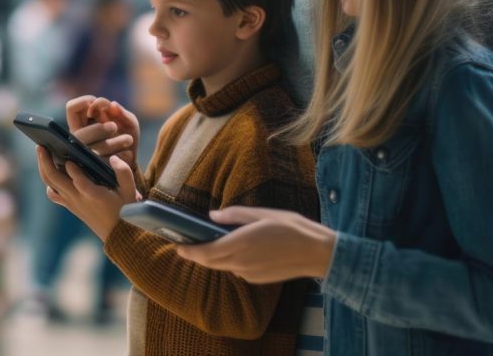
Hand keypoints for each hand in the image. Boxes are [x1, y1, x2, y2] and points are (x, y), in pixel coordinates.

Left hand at [36, 145, 138, 240]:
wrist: (118, 235)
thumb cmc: (125, 209)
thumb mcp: (130, 190)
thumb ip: (123, 172)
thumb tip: (114, 157)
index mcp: (94, 195)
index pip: (80, 183)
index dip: (73, 171)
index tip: (70, 158)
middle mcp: (79, 199)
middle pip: (55, 180)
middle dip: (46, 162)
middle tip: (41, 145)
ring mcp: (72, 202)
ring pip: (50, 185)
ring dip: (43, 169)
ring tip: (41, 152)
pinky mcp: (70, 205)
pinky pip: (53, 194)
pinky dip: (49, 182)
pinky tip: (51, 170)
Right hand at [66, 95, 140, 168]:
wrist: (131, 159)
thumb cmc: (126, 135)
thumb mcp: (129, 122)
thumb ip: (122, 113)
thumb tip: (112, 105)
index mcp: (83, 122)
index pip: (71, 108)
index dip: (84, 103)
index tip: (101, 106)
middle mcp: (78, 138)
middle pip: (79, 134)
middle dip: (98, 129)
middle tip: (114, 126)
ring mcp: (84, 154)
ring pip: (91, 151)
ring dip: (113, 142)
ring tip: (129, 140)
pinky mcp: (95, 168)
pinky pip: (102, 164)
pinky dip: (118, 157)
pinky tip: (128, 154)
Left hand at [175, 206, 335, 283]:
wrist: (316, 253)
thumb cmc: (291, 228)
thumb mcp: (262, 213)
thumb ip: (234, 215)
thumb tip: (212, 215)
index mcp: (240, 243)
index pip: (205, 252)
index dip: (188, 251)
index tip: (177, 245)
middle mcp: (240, 262)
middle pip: (209, 262)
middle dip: (196, 254)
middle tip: (186, 243)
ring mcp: (248, 273)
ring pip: (222, 266)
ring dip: (213, 257)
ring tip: (210, 242)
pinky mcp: (257, 279)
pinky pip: (236, 269)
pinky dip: (230, 260)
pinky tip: (237, 249)